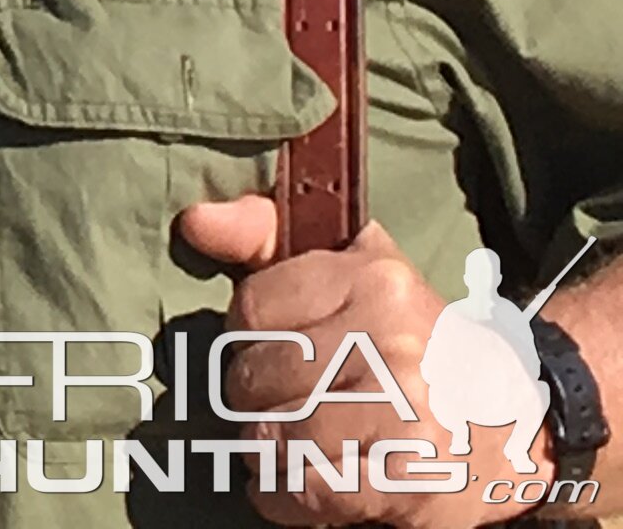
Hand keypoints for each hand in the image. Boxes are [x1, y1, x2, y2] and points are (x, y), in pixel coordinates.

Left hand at [172, 196, 476, 526]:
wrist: (526, 420)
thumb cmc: (417, 339)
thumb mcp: (356, 267)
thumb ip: (267, 238)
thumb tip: (195, 223)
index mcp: (374, 282)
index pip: (251, 309)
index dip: (251, 338)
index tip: (280, 351)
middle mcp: (389, 342)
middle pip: (255, 377)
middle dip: (255, 400)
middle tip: (286, 406)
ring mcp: (402, 413)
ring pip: (272, 436)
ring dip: (267, 451)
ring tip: (294, 445)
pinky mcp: (407, 481)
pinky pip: (303, 491)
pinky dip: (285, 498)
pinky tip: (300, 488)